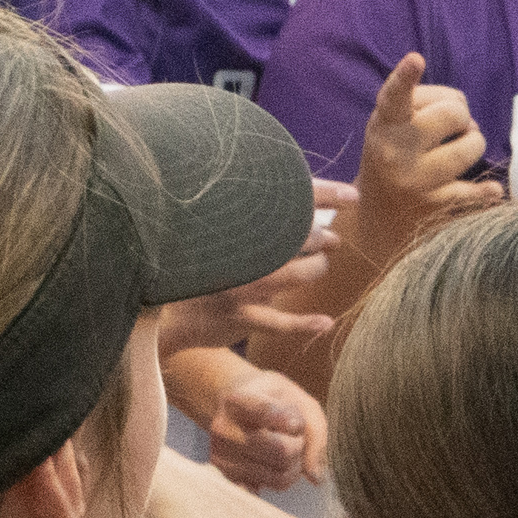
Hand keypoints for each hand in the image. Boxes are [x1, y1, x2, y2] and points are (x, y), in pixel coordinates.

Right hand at [156, 179, 355, 354]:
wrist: (165, 312)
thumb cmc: (200, 270)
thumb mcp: (222, 238)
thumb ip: (254, 220)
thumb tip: (303, 203)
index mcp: (234, 224)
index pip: (286, 199)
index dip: (325, 194)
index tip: (352, 194)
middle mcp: (239, 252)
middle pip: (296, 235)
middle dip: (321, 236)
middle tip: (330, 238)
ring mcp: (240, 285)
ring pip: (295, 274)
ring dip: (316, 267)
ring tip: (320, 264)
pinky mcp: (240, 316)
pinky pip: (281, 322)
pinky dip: (306, 323)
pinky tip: (325, 321)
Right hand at [204, 365, 326, 492]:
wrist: (238, 408)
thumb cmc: (276, 402)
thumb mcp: (300, 402)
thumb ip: (315, 432)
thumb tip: (314, 478)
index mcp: (238, 400)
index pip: (265, 411)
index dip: (290, 421)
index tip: (296, 423)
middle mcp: (223, 429)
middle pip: (281, 451)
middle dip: (299, 446)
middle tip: (296, 436)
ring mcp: (221, 456)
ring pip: (278, 475)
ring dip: (294, 466)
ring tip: (286, 449)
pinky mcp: (226, 477)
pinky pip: (268, 488)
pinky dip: (280, 479)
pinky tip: (274, 464)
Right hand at [357, 54, 499, 244]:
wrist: (376, 221)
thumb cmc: (392, 157)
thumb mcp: (390, 128)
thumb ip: (418, 106)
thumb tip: (463, 112)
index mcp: (383, 125)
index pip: (394, 97)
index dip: (405, 77)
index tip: (416, 59)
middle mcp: (396, 152)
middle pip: (453, 112)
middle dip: (460, 114)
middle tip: (451, 126)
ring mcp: (416, 181)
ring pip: (472, 145)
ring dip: (473, 143)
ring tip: (457, 150)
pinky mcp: (436, 207)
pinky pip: (477, 190)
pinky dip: (487, 190)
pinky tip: (491, 190)